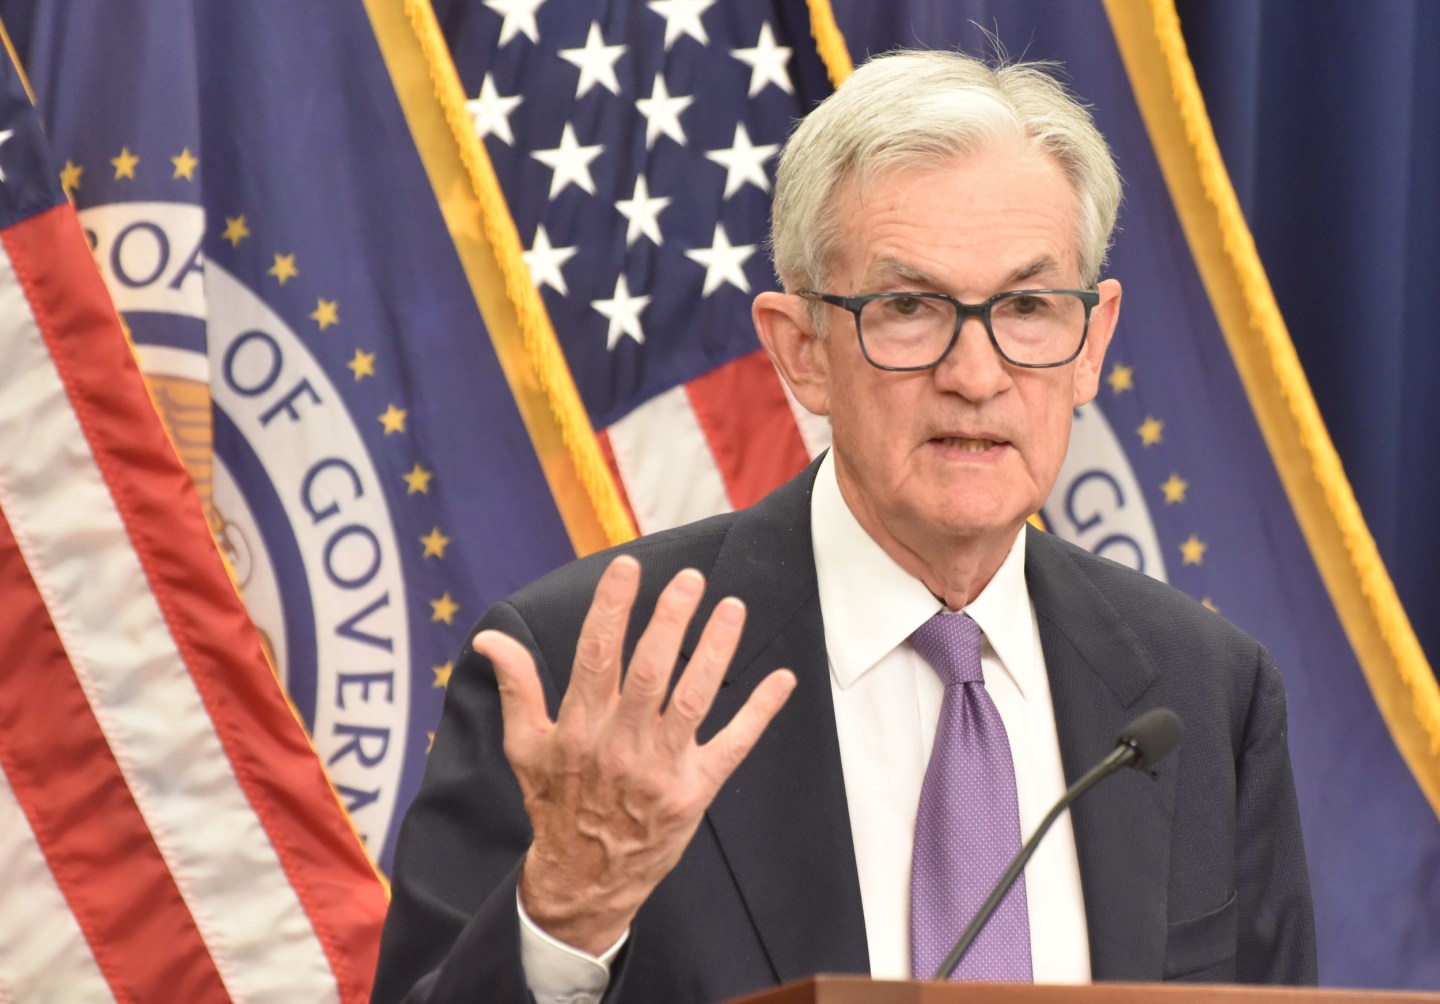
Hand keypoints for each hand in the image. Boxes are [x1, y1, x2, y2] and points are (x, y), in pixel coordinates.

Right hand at [474, 555, 795, 955]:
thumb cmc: (555, 802)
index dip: (612, 608)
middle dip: (671, 620)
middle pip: (651, 671)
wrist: (584, 878)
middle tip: (690, 579)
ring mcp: (661, 768)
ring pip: (693, 699)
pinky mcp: (695, 791)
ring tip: (732, 608)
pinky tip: (782, 679)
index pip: (596, 655)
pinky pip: (733, 745)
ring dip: (715, 652)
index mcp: (580, 728)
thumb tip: (491, 639)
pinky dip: (759, 712)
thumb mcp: (524, 747)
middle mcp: (621, 744)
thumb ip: (517, 687)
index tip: (628, 567)